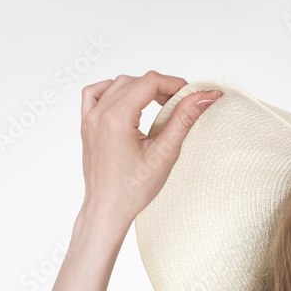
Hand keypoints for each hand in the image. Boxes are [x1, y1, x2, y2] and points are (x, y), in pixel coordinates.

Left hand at [79, 71, 222, 228]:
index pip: (150, 82)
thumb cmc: (132, 190)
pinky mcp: (87, 125)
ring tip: (159, 104)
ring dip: (141, 88)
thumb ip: (183, 120)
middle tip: (180, 104)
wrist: (108, 209)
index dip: (174, 84)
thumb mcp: (164, 154)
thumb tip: (202, 99)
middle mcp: (99, 114)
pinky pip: (96, 94)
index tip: (190, 95)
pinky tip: (128, 101)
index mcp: (116, 118)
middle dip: (161, 88)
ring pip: (118, 85)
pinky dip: (113, 90)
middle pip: (135, 81)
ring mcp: (90, 118)